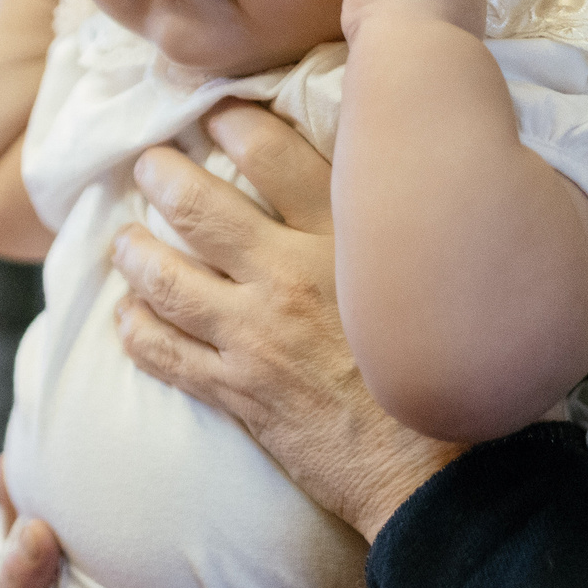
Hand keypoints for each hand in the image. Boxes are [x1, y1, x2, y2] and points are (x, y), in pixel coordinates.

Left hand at [110, 102, 461, 538]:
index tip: (215, 113)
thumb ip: (405, 226)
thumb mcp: (440, 276)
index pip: (273, 154)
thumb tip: (398, 178)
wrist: (450, 474)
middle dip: (161, 176)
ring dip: (134, 252)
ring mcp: (255, 337)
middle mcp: (290, 278)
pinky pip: (162, 352)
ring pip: (165, 278)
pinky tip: (126, 314)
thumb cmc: (463, 371)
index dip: (233, 123)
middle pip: (199, 208)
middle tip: (147, 164)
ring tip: (123, 239)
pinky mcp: (238, 391)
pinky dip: (135, 329)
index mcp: (347, 239)